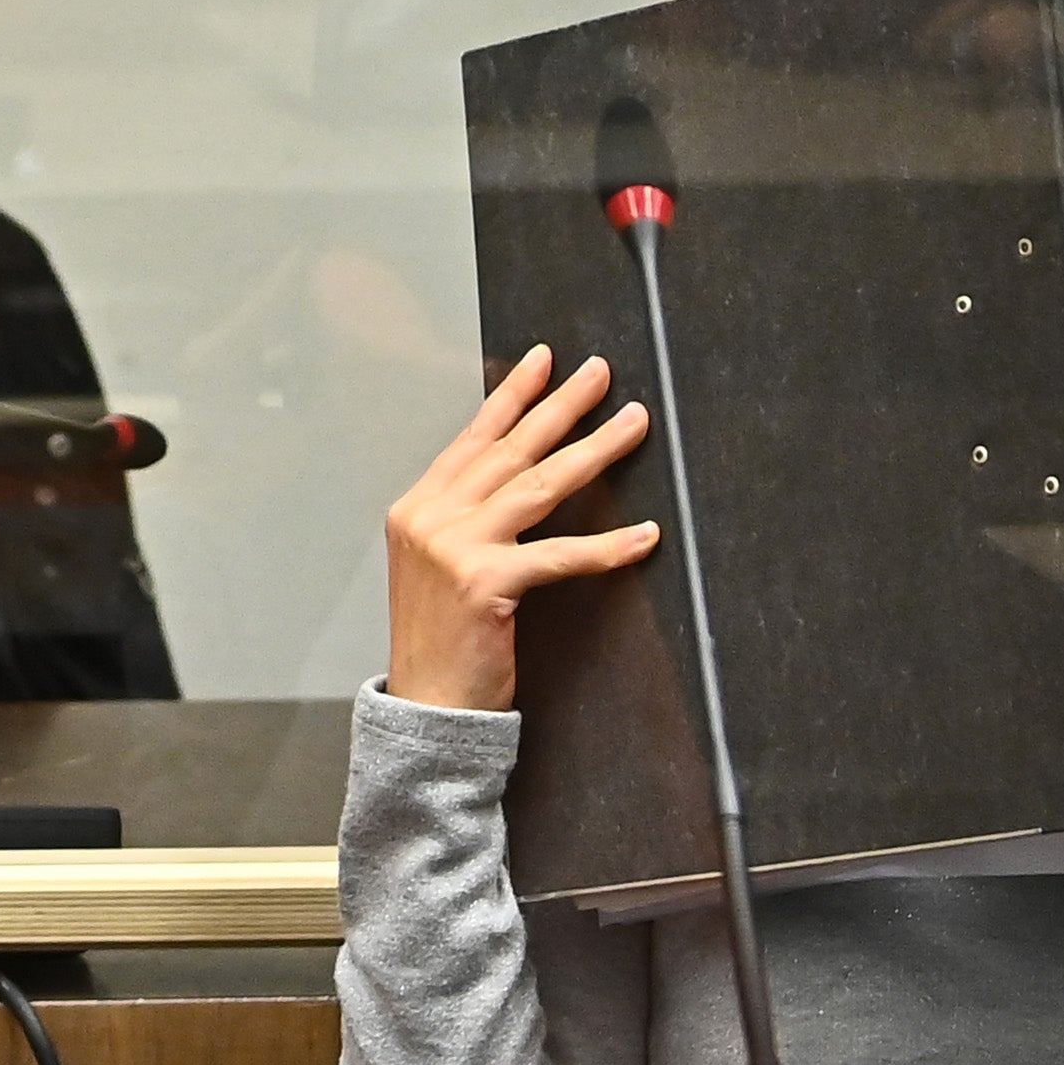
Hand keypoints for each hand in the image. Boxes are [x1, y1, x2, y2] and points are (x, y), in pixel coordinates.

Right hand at [383, 345, 660, 712]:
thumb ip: (464, 520)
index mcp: (418, 507)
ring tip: (634, 422)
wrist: (427, 704)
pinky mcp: (487, 582)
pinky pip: (561, 555)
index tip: (544, 360)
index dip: (511, 397)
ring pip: (540, 486)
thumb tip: (516, 481)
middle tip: (600, 372)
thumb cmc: (440, 638)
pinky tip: (645, 533)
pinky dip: (609, 546)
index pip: (473, 438)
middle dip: (561, 405)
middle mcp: (431, 517)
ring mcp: (455, 546)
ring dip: (595, 450)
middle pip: (511, 449)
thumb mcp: (436, 564)